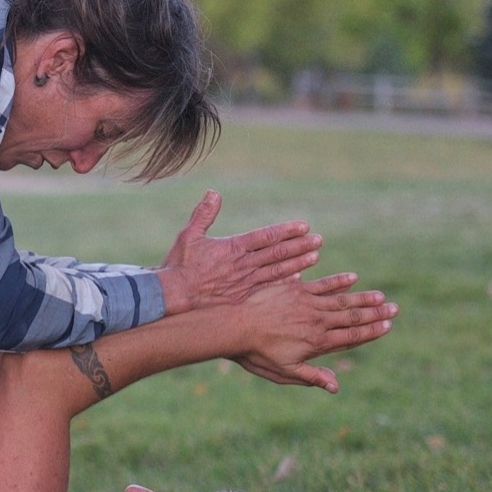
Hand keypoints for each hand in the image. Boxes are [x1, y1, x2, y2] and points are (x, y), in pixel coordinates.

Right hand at [157, 190, 323, 313]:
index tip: (303, 226)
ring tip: (315, 256)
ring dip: (298, 263)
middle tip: (318, 240)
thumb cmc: (179, 265)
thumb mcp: (189, 235)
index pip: (265, 236)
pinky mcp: (241, 298)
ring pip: (277, 270)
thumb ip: (204, 214)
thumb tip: (214, 193)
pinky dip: (284, 284)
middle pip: (277, 253)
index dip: (286, 231)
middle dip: (299, 245)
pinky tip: (298, 280)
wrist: (173, 295)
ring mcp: (244, 282)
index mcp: (232, 247)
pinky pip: (267, 290)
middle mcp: (242, 264)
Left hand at [232, 272, 396, 392]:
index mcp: (317, 343)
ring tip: (381, 296)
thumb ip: (311, 376)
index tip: (387, 326)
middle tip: (394, 309)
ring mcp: (306, 304)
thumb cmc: (256, 354)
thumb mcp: (284, 372)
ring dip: (363, 298)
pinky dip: (338, 281)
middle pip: (352, 318)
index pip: (351, 338)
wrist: (234, 326)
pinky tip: (352, 277)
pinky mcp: (295, 290)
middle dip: (375, 314)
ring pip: (341, 301)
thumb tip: (336, 387)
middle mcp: (316, 322)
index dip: (371, 332)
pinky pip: (321, 284)